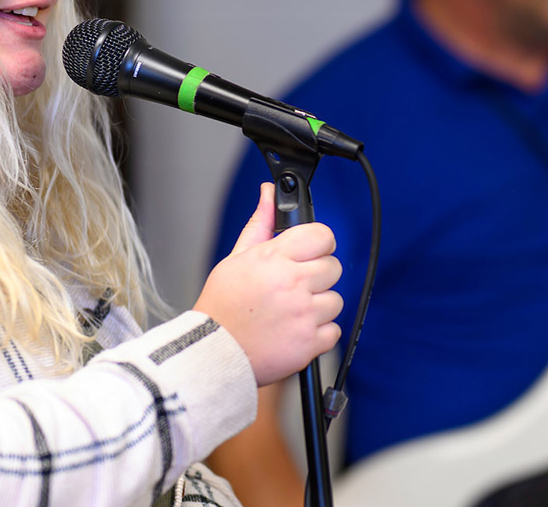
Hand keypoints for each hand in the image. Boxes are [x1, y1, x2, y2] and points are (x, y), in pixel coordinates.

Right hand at [194, 183, 343, 384]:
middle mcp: (292, 284)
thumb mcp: (236, 259)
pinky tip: (294, 331)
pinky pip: (334, 330)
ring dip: (319, 307)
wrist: (212, 353)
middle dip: (317, 276)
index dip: (318, 244)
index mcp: (274, 259)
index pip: (322, 236)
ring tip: (291, 312)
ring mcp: (303, 314)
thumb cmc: (222, 306)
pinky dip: (319, 334)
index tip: (309, 253)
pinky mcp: (309, 342)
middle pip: (333, 267)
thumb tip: (268, 193)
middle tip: (295, 287)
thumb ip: (261, 224)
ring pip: (335, 300)